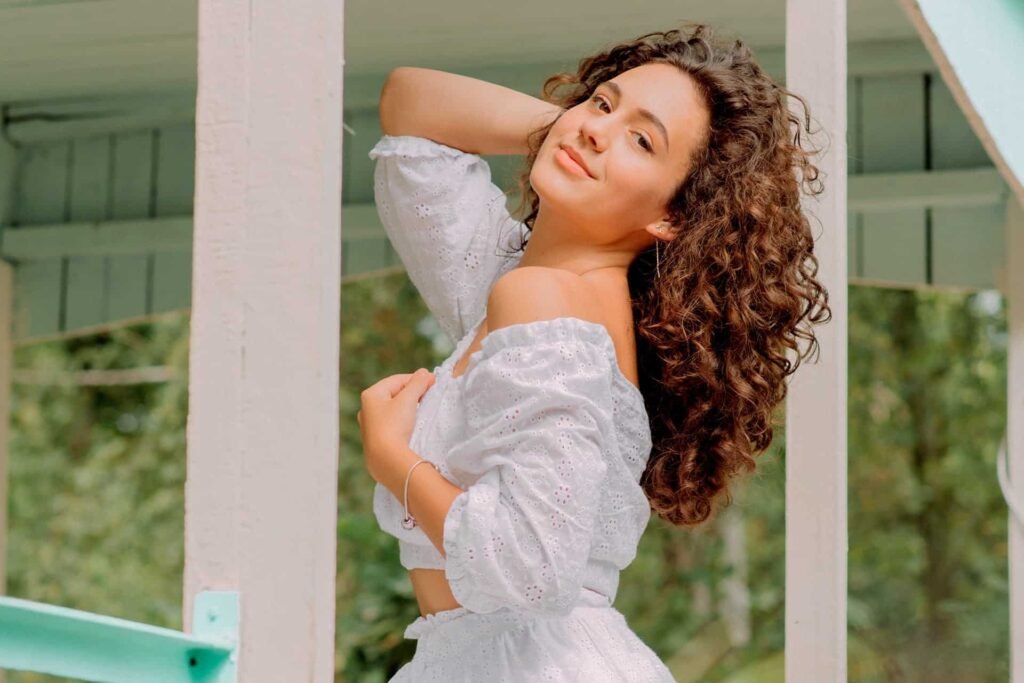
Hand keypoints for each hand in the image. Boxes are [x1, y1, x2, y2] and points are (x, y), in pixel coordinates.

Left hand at [357, 368, 435, 484]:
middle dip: (412, 392)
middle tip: (429, 394)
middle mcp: (366, 408)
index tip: (432, 381)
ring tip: (423, 409)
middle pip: (394, 393)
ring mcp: (369, 425)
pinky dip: (403, 420)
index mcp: (370, 394)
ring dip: (408, 406)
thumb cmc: (394, 426)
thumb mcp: (408, 400)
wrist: (386, 460)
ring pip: (393, 409)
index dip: (416, 379)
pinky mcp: (375, 439)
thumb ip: (417, 384)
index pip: (397, 380)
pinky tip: (412, 424)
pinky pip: (391, 423)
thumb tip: (424, 373)